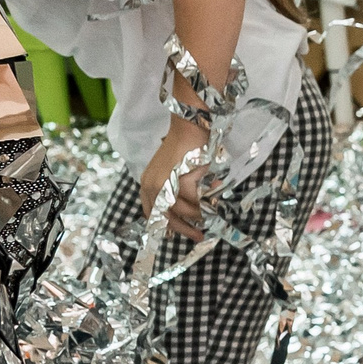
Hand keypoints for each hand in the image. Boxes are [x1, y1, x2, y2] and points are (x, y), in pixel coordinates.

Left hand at [137, 118, 209, 239]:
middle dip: (184, 228)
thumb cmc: (184, 146)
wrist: (188, 127)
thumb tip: (192, 209)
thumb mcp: (174, 171)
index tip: (178, 233)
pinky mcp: (180, 180)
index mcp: (147, 184)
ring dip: (199, 214)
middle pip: (167, 217)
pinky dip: (206, 201)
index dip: (165, 226)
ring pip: (183, 210)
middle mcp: (152, 186)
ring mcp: (164, 184)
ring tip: (211, 213)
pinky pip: (194, 199)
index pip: (152, 213)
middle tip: (199, 236)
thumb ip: (176, 189)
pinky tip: (215, 196)